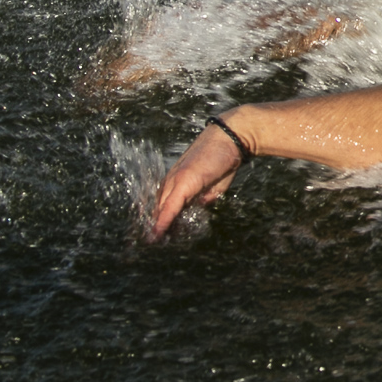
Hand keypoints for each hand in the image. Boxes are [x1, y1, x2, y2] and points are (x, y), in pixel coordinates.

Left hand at [148, 120, 245, 239]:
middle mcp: (172, 180)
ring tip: (152, 244)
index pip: (162, 203)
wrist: (231, 137)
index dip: (158, 220)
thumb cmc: (224, 158)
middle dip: (153, 227)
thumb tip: (199, 206)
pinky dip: (162, 221)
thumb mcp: (213, 185)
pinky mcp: (182, 182)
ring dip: (156, 227)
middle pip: (157, 208)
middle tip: (150, 243)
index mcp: (177, 180)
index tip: (155, 236)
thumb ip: (203, 197)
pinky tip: (157, 234)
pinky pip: (169, 207)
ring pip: (160, 209)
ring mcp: (175, 180)